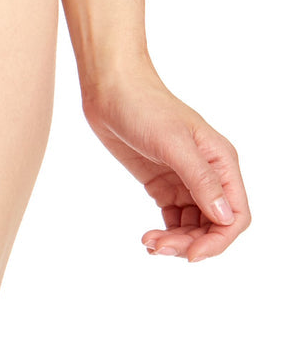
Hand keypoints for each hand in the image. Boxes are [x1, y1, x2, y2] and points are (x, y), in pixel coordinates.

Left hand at [81, 64, 250, 261]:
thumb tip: (223, 217)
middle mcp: (208, 174)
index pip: (235, 215)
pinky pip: (174, 216)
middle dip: (191, 243)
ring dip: (176, 240)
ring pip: (193, 224)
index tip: (191, 255)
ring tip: (149, 243)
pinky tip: (148, 236)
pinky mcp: (161, 182)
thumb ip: (200, 180)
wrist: (111, 90)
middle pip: (213, 225)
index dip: (218, 240)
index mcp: (221, 162)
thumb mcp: (173, 143)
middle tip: (158, 247)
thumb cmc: (144, 108)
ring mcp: (184, 179)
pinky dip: (166, 231)